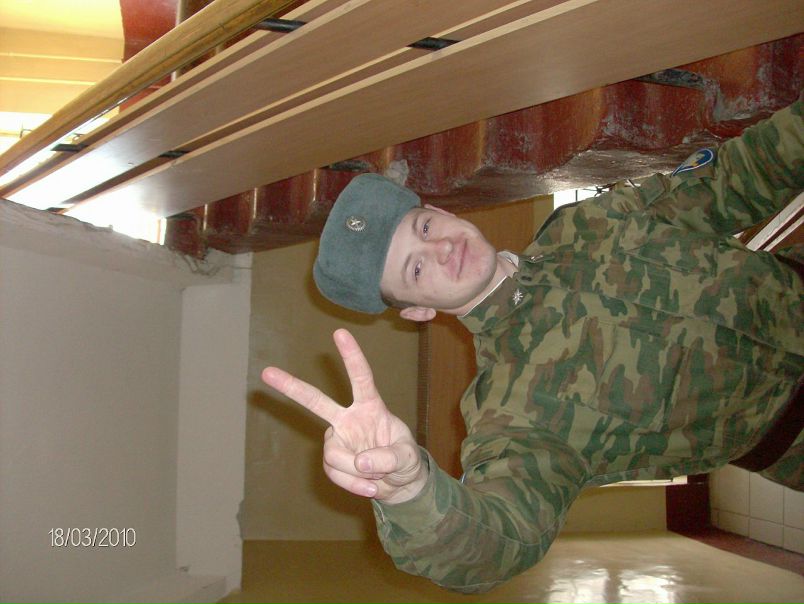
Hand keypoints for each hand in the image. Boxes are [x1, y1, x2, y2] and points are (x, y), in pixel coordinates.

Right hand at [261, 328, 426, 503]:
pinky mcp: (333, 461)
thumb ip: (389, 458)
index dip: (351, 356)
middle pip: (316, 401)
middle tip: (266, 372)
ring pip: (333, 455)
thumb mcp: (408, 458)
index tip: (339, 333)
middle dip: (291, 387)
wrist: (400, 485)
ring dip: (356, 471)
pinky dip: (353, 484)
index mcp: (371, 407)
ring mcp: (338, 439)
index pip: (361, 377)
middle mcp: (348, 419)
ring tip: (377, 477)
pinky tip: (370, 486)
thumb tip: (361, 462)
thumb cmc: (406, 462)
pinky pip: (334, 472)